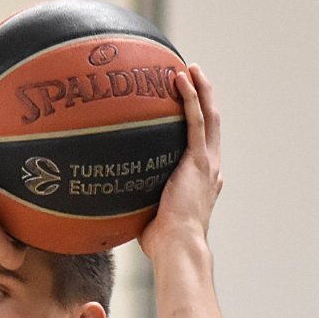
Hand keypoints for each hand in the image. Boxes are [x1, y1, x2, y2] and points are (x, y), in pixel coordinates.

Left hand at [145, 65, 221, 254]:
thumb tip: (107, 198)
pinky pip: (196, 120)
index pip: (203, 146)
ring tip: (190, 69)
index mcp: (202, 181)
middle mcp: (210, 169)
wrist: (177, 248)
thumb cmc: (160, 243)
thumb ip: (136, 199)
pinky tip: (181, 77)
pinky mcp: (199, 161)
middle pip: (211, 124)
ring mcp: (207, 163)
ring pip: (209, 117)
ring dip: (202, 90)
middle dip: (205, 98)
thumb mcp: (148, 215)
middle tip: (193, 77)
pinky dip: (191, 97)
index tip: (188, 108)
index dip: (199, 124)